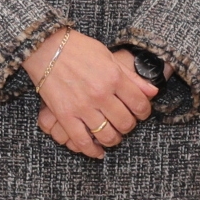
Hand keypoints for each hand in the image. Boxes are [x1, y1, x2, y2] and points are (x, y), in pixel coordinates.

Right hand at [28, 29, 157, 159]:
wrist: (46, 47)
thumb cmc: (79, 49)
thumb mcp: (109, 57)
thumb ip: (131, 77)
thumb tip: (153, 92)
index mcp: (114, 77)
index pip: (139, 104)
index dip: (144, 113)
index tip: (140, 113)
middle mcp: (101, 94)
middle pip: (125, 122)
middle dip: (129, 127)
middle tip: (125, 124)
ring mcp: (82, 106)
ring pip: (106, 135)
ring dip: (113, 140)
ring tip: (112, 136)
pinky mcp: (64, 115)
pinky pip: (81, 141)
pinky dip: (91, 150)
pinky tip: (97, 151)